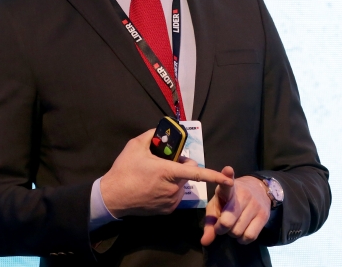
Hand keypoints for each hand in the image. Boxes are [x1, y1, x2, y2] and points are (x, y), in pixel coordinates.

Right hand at [100, 129, 232, 216]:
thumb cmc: (124, 170)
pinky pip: (175, 196)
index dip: (214, 175)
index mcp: (168, 172)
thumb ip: (151, 135)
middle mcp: (172, 189)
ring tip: (156, 176)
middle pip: (187, 174)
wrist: (112, 197)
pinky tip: (154, 187)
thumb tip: (162, 130)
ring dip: (176, 179)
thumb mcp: (135, 146)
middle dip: (181, 167)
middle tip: (165, 163)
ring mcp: (170, 201)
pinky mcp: (167, 210)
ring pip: (182, 186)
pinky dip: (170, 189)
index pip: (196, 172)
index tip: (228, 179)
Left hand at [201, 167, 270, 245]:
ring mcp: (255, 205)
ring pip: (238, 231)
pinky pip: (250, 236)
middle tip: (223, 224)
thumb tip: (204, 242)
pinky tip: (242, 231)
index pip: (227, 184)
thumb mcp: (217, 205)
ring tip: (234, 225)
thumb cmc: (230, 199)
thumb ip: (210, 224)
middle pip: (227, 221)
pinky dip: (243, 239)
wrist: (258, 189)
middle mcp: (243, 195)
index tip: (228, 170)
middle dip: (222, 228)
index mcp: (228, 189)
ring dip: (233, 233)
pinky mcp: (264, 216)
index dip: (227, 177)